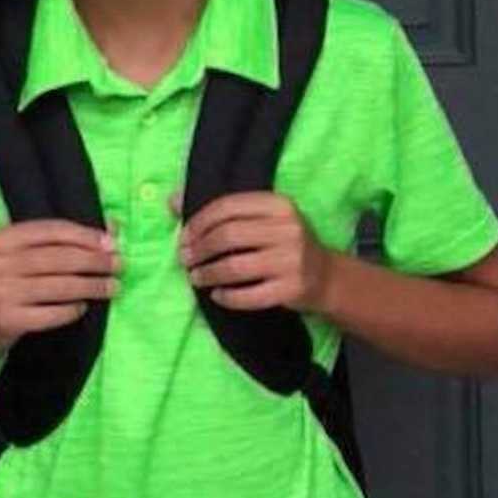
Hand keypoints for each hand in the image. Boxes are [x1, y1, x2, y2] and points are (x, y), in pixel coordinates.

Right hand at [0, 219, 119, 352]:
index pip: (53, 231)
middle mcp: (0, 262)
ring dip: (92, 287)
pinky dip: (72, 310)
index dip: (86, 236)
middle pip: (60, 259)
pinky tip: (84, 307)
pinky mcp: (7, 319)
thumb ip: (64, 239)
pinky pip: (51, 314)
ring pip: (59, 287)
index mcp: (5, 238)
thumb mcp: (27, 253)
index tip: (112, 243)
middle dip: (95, 261)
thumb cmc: (10, 279)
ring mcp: (2, 292)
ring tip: (113, 287)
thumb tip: (113, 228)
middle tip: (119, 265)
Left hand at [179, 192, 333, 312]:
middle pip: (229, 236)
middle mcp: (288, 229)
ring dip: (208, 273)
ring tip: (195, 278)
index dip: (199, 222)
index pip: (228, 206)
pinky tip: (216, 296)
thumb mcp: (260, 219)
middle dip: (199, 249)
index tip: (183, 237)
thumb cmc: (283, 243)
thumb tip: (171, 201)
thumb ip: (220, 210)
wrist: (325, 276)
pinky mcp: (292, 289)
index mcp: (278, 205)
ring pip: (235, 267)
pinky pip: (249, 295)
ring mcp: (291, 260)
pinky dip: (227, 297)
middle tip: (184, 260)